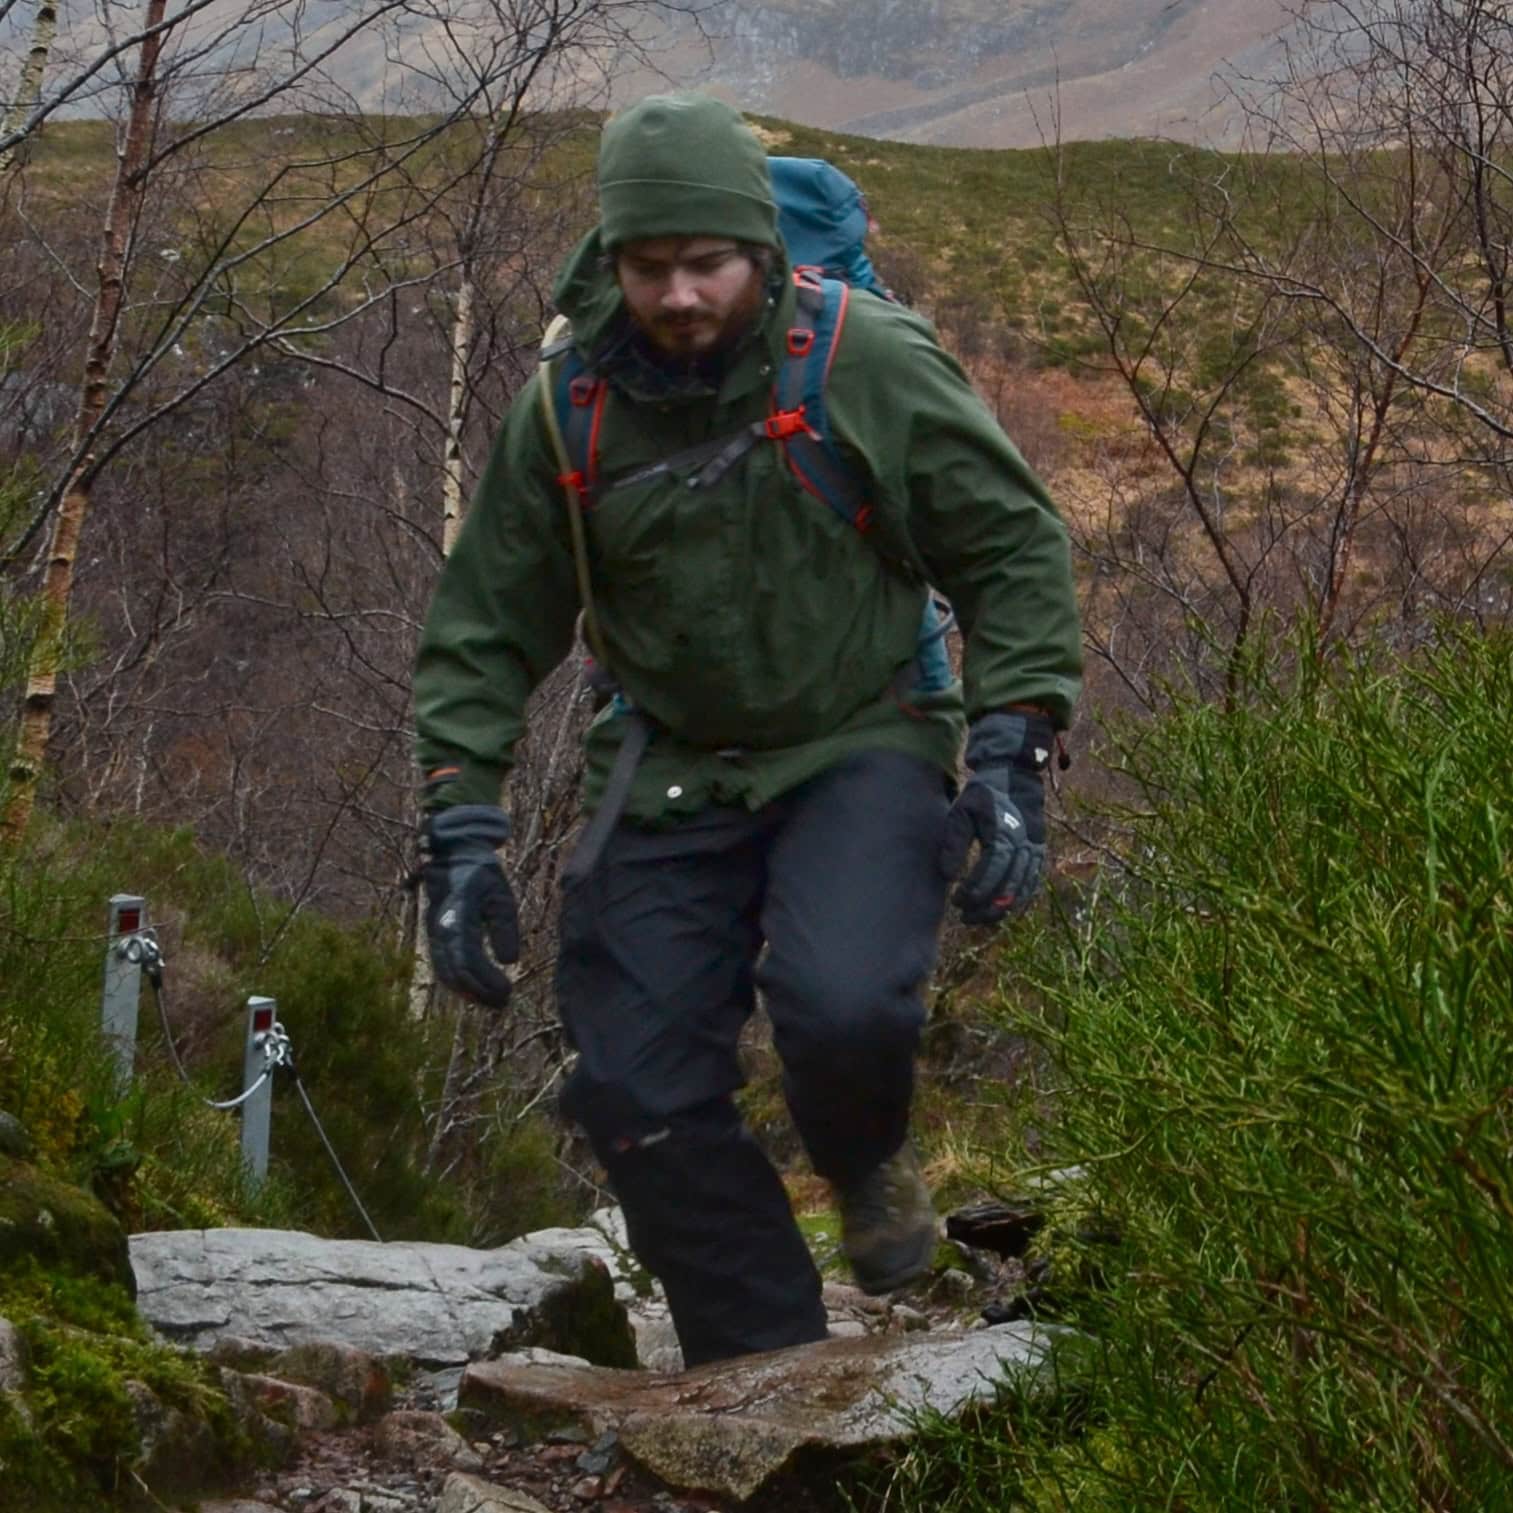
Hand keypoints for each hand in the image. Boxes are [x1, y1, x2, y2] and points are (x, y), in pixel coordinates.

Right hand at [421, 805, 518, 1006]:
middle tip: (504, 1003)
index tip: (508, 992)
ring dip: (469, 992)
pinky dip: (459, 982)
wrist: (452, 855)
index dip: (486, 980)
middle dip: (479, 992)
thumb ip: (504, 927)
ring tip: (494, 1003)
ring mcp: (434, 932)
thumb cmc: (481, 874)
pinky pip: (443, 965)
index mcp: (458, 915)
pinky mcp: (435, 935)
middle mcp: (440, 927)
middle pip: (454, 971)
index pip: (468, 957)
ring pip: (445, 972)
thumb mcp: (500, 895)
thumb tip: (509, 962)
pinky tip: (477, 991)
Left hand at [939, 711, 1052, 924]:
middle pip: (1007, 886)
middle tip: (964, 915)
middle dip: (985, 906)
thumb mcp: (961, 811)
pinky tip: (1001, 909)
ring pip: (1022, 890)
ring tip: (979, 918)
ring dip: (1001, 908)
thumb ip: (954, 843)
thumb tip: (948, 877)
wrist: (1015, 777)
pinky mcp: (1040, 853)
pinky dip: (1018, 900)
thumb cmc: (982, 795)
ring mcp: (1036, 849)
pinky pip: (1033, 884)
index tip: (957, 901)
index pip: (990, 872)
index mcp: (1003, 832)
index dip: (974, 891)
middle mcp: (1024, 844)